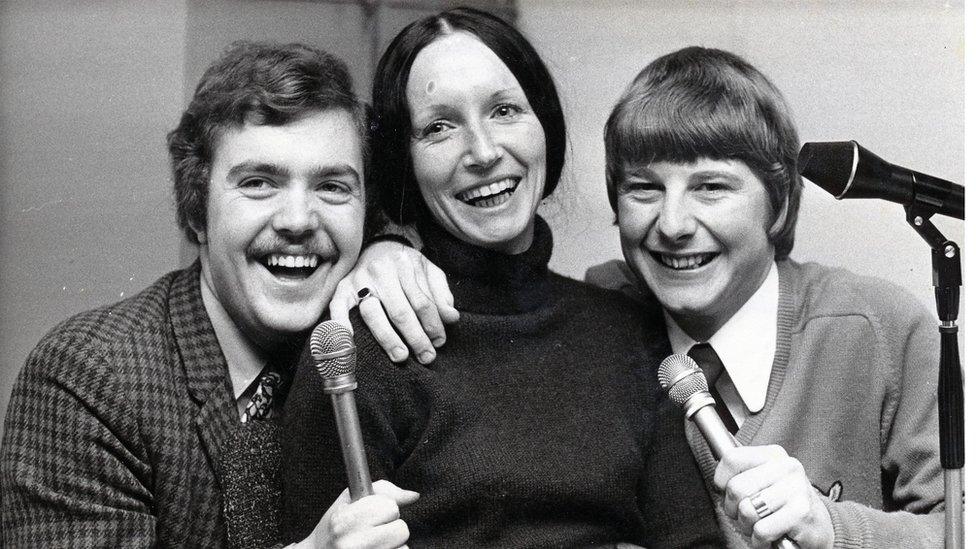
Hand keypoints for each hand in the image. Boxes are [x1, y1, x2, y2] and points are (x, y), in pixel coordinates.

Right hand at [301, 480, 419, 548]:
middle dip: (391, 528)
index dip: (384, 508)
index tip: (370, 515)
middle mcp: (352, 544)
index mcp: (345, 520)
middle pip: (401, 529)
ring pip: (403, 548)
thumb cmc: (334, 528)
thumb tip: (413, 496)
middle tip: (374, 531)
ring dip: (393, 546)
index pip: (390, 507)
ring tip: (374, 545)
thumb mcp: (348, 501)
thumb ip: (382, 491)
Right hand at [330, 240, 458, 363]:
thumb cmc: (406, 265)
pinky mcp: (341, 288)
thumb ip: (441, 294)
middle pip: (400, 310)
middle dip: (415, 336)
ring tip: (401, 356)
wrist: (376, 245)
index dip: (433, 324)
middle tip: (426, 357)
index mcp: (405, 265)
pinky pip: (337, 307)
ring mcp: (358, 280)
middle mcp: (380, 271)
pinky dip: (341, 324)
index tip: (440, 342)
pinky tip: (349, 342)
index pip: (422, 301)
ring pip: (373, 313)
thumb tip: (451, 318)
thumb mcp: (428, 271)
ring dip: (388, 338)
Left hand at [714, 445, 832, 548]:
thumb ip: (741, 474)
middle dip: (733, 509)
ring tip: (759, 525)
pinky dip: (759, 540)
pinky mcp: (801, 513)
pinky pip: (761, 530)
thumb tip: (718, 481)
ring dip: (747, 526)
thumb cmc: (784, 505)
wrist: (819, 527)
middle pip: (736, 488)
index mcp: (774, 455)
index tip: (726, 492)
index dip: (721, 480)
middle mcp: (787, 467)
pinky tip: (769, 537)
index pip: (732, 459)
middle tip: (746, 515)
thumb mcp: (763, 481)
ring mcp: (796, 489)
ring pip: (747, 510)